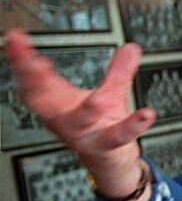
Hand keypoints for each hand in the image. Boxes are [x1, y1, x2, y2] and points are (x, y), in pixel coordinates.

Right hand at [3, 29, 155, 195]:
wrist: (109, 160)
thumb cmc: (99, 125)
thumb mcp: (109, 93)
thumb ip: (118, 71)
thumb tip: (131, 48)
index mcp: (57, 102)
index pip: (33, 79)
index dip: (21, 60)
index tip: (15, 40)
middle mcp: (63, 118)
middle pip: (42, 100)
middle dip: (33, 81)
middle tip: (33, 63)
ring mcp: (81, 134)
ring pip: (79, 121)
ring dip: (88, 109)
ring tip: (100, 99)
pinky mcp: (104, 146)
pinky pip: (118, 136)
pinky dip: (133, 125)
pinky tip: (147, 115)